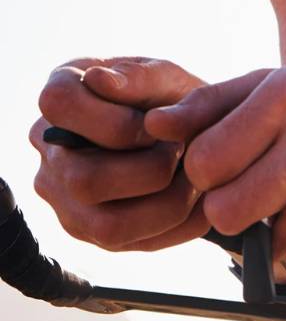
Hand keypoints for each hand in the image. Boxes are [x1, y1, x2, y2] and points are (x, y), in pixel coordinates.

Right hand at [30, 57, 210, 250]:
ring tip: (197, 178)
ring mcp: (65, 198)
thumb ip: (141, 77)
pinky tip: (200, 200)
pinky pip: (134, 243)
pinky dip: (179, 223)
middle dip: (151, 170)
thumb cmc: (175, 99)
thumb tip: (99, 80)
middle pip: (83, 179)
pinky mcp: (92, 231)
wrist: (196, 133)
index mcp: (62, 95)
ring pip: (108, 226)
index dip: (115, 120)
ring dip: (169, 203)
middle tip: (184, 154)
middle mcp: (51, 151)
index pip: (58, 105)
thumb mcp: (169, 77)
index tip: (156, 123)